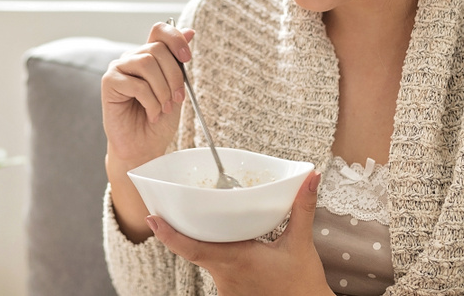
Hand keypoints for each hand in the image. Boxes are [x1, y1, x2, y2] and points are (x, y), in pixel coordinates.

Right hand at [103, 21, 193, 242]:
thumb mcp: (176, 88)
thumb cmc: (159, 120)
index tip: (187, 57)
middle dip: (174, 76)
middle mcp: (133, 58)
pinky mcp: (109, 82)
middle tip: (176, 99)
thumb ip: (179, 62)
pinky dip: (150, 101)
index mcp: (149, 56)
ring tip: (163, 108)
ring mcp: (119, 68)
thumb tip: (190, 31)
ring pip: (146, 62)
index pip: (160, 30)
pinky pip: (135, 83)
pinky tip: (151, 113)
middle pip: (157, 49)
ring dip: (162, 90)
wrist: (144, 148)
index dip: (175, 38)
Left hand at [147, 171, 334, 295]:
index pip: (192, 248)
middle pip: (193, 250)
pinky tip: (219, 243)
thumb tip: (311, 179)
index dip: (169, 235)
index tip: (152, 219)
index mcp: (236, 259)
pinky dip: (214, 255)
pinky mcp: (231, 292)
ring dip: (200, 244)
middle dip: (178, 232)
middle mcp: (225, 274)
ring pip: (204, 260)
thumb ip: (302, 209)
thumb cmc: (301, 284)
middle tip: (162, 213)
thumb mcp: (301, 243)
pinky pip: (215, 270)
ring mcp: (226, 287)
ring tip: (190, 222)